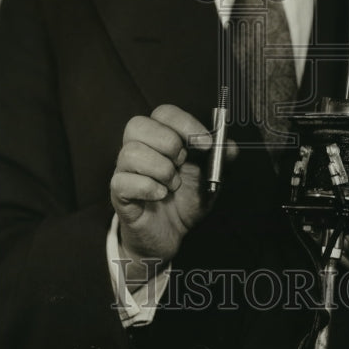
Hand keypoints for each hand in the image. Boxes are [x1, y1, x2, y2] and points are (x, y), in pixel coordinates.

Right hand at [110, 104, 236, 287]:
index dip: (186, 124)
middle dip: (168, 143)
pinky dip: (147, 188)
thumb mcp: (210, 180)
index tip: (206, 144)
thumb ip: (220, 161)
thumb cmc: (185, 201)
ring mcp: (125, 170)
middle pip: (137, 124)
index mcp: (161, 138)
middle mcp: (139, 148)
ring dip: (160, 169)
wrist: (170, 235)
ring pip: (130, 152)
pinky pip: (122, 181)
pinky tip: (161, 195)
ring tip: (173, 184)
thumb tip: (230, 146)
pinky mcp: (118, 193)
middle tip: (182, 163)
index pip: (164, 113)